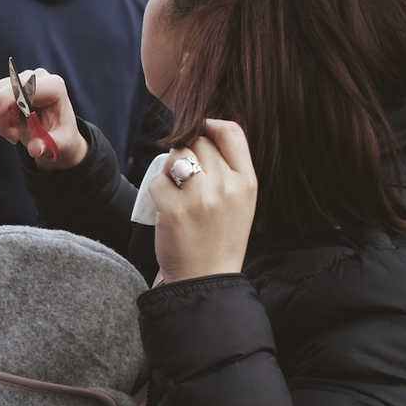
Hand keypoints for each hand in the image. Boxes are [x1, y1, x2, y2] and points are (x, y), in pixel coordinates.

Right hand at [0, 67, 87, 171]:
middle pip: (1, 89)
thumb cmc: (63, 136)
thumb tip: (34, 148)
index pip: (22, 86)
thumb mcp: (62, 144)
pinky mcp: (12, 87)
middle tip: (14, 136)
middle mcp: (36, 78)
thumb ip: (48, 145)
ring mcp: (22, 80)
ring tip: (15, 131)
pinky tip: (13, 124)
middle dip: (1, 117)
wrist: (58, 134)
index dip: (4, 99)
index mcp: (53, 87)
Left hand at [148, 120, 256, 284]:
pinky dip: (157, 189)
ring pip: (177, 154)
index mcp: (247, 181)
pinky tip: (167, 207)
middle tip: (186, 179)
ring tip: (177, 191)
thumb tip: (205, 132)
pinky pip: (158, 179)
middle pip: (199, 141)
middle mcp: (227, 185)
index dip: (211, 126)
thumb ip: (229, 168)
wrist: (206, 279)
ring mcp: (201, 197)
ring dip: (171, 168)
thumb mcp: (240, 201)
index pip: (231, 131)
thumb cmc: (220, 238)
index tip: (200, 133)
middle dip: (188, 153)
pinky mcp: (174, 209)